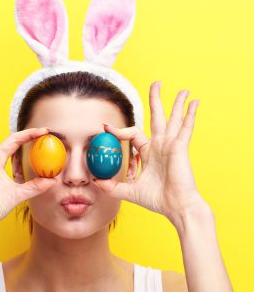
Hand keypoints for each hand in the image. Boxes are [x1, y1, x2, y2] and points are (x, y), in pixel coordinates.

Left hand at [93, 81, 205, 224]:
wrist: (176, 208)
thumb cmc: (157, 200)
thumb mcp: (130, 192)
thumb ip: (113, 187)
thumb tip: (96, 183)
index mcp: (149, 153)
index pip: (133, 134)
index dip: (119, 130)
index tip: (106, 126)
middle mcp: (160, 145)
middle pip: (157, 117)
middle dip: (155, 100)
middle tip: (156, 83)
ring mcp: (171, 145)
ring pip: (173, 118)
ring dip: (178, 103)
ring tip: (184, 90)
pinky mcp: (180, 147)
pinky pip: (185, 128)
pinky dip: (190, 115)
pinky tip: (195, 103)